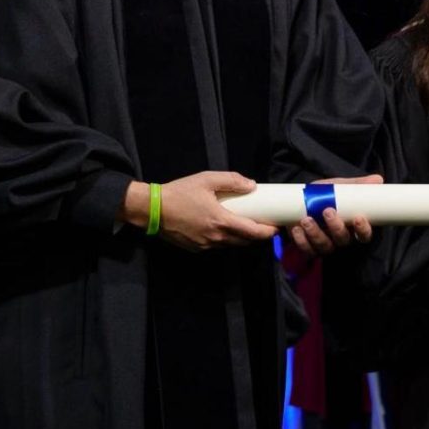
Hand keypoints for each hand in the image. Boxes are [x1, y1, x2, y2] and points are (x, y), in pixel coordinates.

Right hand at [125, 172, 279, 250]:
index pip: (252, 233)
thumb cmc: (180, 192)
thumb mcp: (207, 179)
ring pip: (231, 245)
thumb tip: (252, 185)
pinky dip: (225, 239)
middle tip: (264, 224)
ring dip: (241, 238)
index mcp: (221, 221)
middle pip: (244, 241)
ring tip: (247, 225)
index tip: (277, 227)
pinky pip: (217, 246)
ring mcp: (205, 245)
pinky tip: (225, 228)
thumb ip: (232, 180)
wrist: (151, 209)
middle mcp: (215, 238)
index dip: (268, 232)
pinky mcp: (195, 248)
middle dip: (257, 236)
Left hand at [290, 174, 383, 255]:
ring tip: (306, 220)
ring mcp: (325, 244)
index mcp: (353, 226)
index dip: (363, 229)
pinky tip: (296, 229)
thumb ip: (357, 185)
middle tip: (327, 211)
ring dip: (315, 234)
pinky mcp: (309, 247)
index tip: (358, 217)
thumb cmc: (326, 194)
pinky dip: (301, 241)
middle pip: (343, 240)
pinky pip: (307, 250)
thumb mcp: (340, 186)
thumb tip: (379, 179)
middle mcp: (341, 238)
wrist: (302, 198)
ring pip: (325, 247)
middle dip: (335, 228)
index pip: (365, 235)